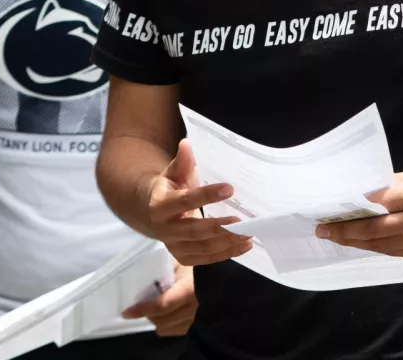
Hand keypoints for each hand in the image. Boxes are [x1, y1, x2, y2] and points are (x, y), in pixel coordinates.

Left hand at [121, 263, 196, 335]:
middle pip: (162, 319)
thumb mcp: (179, 262)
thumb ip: (163, 269)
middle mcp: (194, 308)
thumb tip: (140, 274)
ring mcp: (196, 319)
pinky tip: (166, 313)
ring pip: (166, 327)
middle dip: (147, 313)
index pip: (162, 304)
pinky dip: (166, 324)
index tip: (127, 312)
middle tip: (140, 303)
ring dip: (156, 318)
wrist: (216, 275)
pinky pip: (174, 330)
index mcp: (189, 290)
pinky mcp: (197, 324)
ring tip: (155, 306)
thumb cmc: (195, 266)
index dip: (143, 309)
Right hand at [147, 139, 252, 265]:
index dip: (207, 195)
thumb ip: (183, 161)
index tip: (230, 189)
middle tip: (242, 220)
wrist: (153, 213)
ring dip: (227, 242)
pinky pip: (207, 258)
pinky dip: (227, 253)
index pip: (186, 201)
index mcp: (161, 205)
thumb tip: (187, 143)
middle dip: (219, 226)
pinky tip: (245, 245)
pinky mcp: (183, 257)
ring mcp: (173, 246)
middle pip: (194, 231)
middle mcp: (165, 229)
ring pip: (203, 248)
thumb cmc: (170, 188)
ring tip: (249, 233)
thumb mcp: (174, 173)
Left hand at [315, 171, 402, 257]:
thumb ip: (384, 189)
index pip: (374, 206)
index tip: (329, 212)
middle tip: (323, 231)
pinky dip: (370, 247)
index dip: (350, 211)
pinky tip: (356, 242)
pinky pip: (388, 251)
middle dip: (344, 231)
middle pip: (372, 230)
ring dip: (354, 242)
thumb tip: (354, 197)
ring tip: (335, 237)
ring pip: (378, 245)